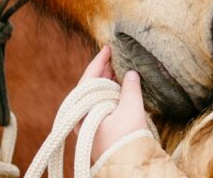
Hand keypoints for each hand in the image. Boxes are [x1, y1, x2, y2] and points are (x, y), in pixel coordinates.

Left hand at [81, 45, 150, 160]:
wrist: (129, 165)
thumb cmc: (127, 138)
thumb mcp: (131, 108)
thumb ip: (130, 87)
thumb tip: (131, 73)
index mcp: (83, 111)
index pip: (88, 79)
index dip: (99, 61)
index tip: (108, 48)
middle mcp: (82, 117)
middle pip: (90, 87)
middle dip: (103, 71)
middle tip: (114, 57)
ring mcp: (89, 124)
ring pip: (95, 96)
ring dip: (107, 82)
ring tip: (118, 69)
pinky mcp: (98, 130)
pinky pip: (101, 105)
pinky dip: (109, 94)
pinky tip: (119, 87)